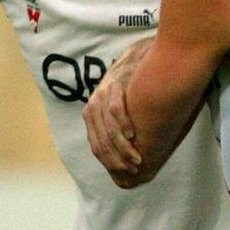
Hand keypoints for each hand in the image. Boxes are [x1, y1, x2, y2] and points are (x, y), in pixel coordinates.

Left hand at [82, 38, 152, 174]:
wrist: (137, 57)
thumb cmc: (131, 87)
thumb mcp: (117, 106)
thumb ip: (117, 127)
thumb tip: (126, 155)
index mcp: (92, 115)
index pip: (97, 146)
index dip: (110, 162)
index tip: (126, 172)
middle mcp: (93, 106)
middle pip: (102, 141)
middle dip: (118, 159)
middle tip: (133, 169)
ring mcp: (103, 96)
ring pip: (109, 129)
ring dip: (123, 147)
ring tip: (136, 158)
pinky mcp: (115, 87)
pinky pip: (115, 110)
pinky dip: (123, 124)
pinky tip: (133, 135)